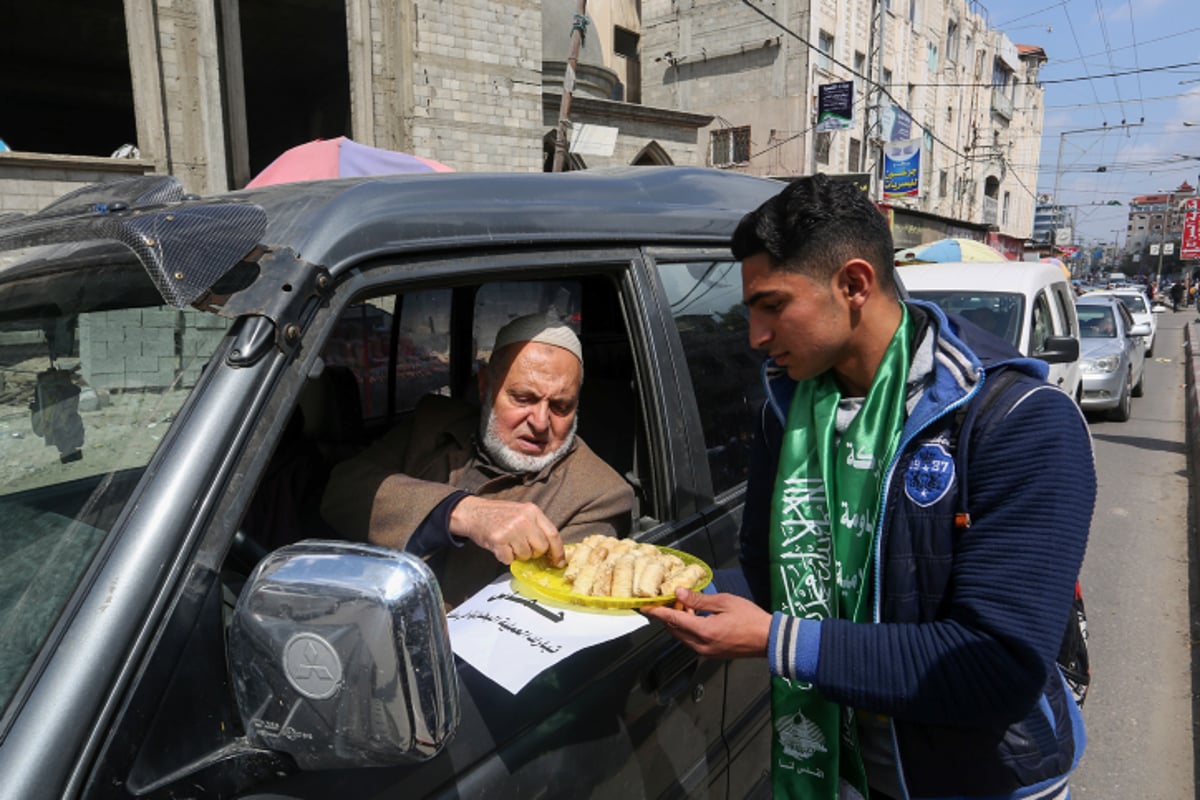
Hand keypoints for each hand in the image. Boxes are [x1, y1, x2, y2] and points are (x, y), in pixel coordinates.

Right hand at [448, 496, 565, 565]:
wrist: (473, 512)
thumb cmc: (498, 514)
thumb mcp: (522, 513)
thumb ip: (536, 527)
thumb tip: (551, 550)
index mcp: (533, 511)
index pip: (553, 534)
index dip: (558, 551)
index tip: (558, 562)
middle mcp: (524, 519)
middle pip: (541, 548)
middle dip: (534, 552)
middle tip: (522, 546)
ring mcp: (511, 530)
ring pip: (525, 555)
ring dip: (517, 555)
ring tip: (509, 543)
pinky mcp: (499, 540)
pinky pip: (510, 559)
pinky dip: (505, 557)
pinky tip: (500, 547)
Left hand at [641, 588, 771, 658]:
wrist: (769, 639)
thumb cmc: (750, 618)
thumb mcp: (724, 602)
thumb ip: (699, 599)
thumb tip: (679, 593)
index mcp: (704, 631)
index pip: (673, 620)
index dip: (657, 612)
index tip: (645, 607)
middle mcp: (701, 645)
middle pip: (675, 630)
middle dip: (668, 615)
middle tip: (670, 599)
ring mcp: (706, 652)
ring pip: (682, 637)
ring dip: (678, 622)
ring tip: (684, 605)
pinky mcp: (711, 654)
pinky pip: (692, 641)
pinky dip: (688, 629)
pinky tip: (695, 617)